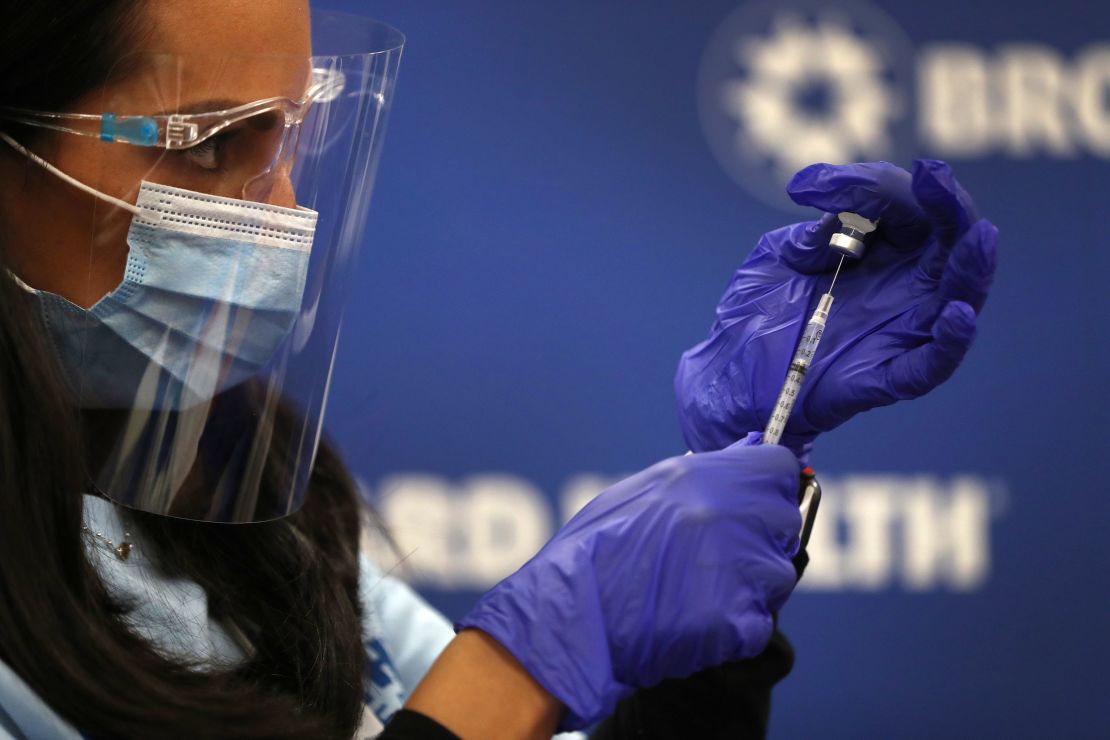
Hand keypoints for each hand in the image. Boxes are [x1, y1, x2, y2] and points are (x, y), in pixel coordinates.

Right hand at [456, 439, 801, 729]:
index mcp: (709, 478)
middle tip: (717, 555)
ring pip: (776, 576)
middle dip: (760, 538)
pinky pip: (759, 623)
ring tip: (697, 592)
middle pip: (786, 524)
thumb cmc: (596, 549)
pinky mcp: (739, 623)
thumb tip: (746, 453)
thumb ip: (703, 473)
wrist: (572, 617)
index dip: (769, 486)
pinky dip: (735, 627)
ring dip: (750, 586)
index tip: (753, 500)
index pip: (781, 469)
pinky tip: (694, 620)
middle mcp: (733, 518)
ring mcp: (741, 572)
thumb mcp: (644, 489)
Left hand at [675, 160, 997, 454]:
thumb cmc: (760, 310)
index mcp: (883, 251)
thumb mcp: (782, 255)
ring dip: (973, 267)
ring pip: (959, 298)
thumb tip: (841, 199)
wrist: (728, 370)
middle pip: (950, 243)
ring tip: (979, 235)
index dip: (875, 187)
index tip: (819, 185)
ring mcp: (902, 332)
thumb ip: (818, 229)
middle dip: (950, 207)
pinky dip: (951, 342)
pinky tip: (957, 315)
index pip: (904, 207)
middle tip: (932, 177)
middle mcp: (904, 287)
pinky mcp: (888, 377)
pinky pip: (932, 364)